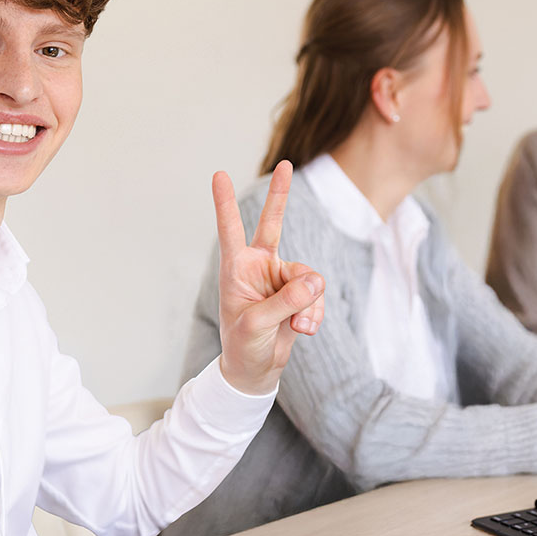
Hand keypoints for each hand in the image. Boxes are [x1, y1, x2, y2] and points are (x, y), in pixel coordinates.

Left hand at [212, 160, 324, 394]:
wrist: (256, 371)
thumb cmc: (242, 346)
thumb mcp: (257, 325)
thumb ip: (286, 301)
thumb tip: (316, 282)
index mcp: (236, 269)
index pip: (230, 230)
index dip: (225, 203)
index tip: (219, 174)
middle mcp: (259, 267)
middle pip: (272, 225)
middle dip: (281, 196)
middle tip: (287, 164)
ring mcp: (281, 279)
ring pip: (309, 276)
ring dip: (308, 305)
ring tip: (297, 326)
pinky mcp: (299, 294)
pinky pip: (317, 295)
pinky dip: (314, 314)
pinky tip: (304, 330)